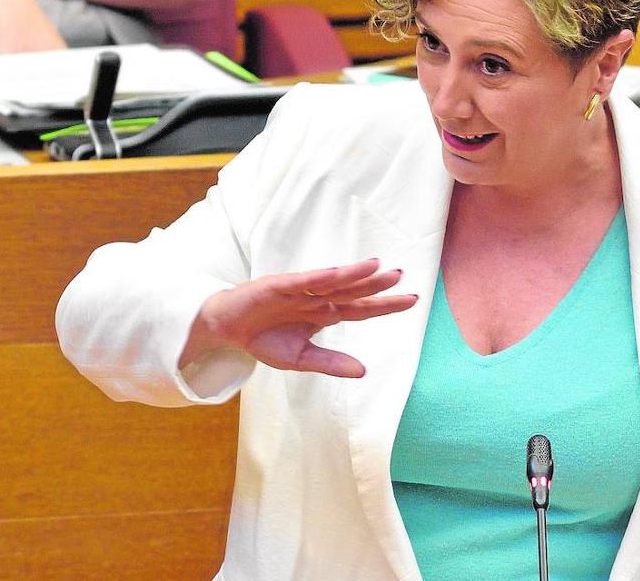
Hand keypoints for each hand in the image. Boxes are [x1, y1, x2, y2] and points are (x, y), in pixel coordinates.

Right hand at [180, 258, 417, 377]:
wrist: (227, 330)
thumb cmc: (264, 339)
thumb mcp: (300, 358)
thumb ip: (330, 363)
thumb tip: (363, 371)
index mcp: (324, 314)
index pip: (361, 308)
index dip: (385, 304)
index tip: (411, 300)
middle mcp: (317, 298)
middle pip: (353, 291)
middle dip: (376, 284)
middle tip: (401, 276)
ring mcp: (299, 290)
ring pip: (332, 281)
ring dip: (354, 274)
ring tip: (377, 267)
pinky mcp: (277, 286)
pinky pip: (302, 282)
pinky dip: (319, 278)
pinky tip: (338, 273)